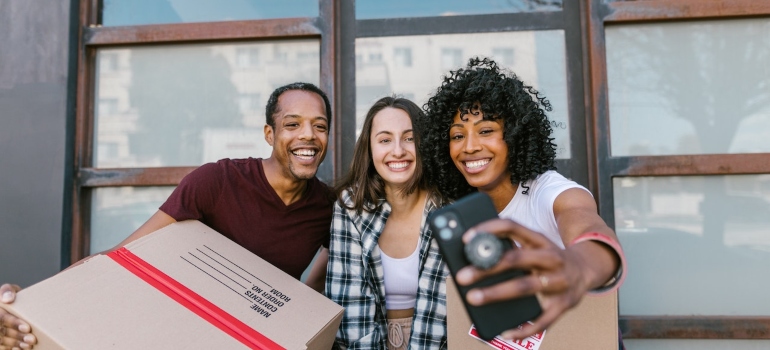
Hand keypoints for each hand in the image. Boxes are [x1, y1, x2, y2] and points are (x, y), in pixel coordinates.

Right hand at [0, 284, 35, 349]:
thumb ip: (7, 291)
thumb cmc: (12, 297)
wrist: (10, 304)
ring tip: (29, 345)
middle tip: (32, 339)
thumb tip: (8, 298)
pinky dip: (12, 348)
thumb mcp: (8, 290)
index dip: (14, 323)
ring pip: (2, 341)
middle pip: (3, 331)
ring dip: (16, 343)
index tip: (27, 327)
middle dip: (18, 336)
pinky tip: (22, 349)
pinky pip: (2, 347)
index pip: (2, 318)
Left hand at [454, 219, 590, 339]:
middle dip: (487, 267)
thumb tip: (472, 256)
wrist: (586, 270)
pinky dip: (523, 327)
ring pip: (525, 286)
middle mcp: (551, 257)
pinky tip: (505, 331)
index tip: (466, 239)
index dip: (489, 230)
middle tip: (462, 276)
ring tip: (474, 298)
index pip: (512, 227)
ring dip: (497, 293)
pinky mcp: (564, 304)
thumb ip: (509, 248)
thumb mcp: (533, 246)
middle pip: (516, 258)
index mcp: (539, 240)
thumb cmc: (547, 259)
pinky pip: (542, 319)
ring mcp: (559, 281)